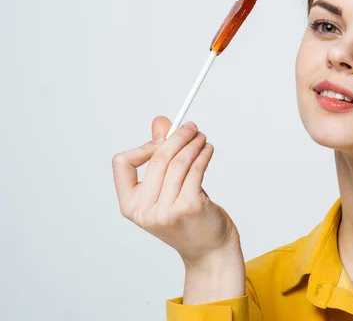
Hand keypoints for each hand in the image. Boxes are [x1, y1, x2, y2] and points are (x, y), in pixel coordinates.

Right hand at [112, 116, 241, 266]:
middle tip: (191, 127)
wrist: (209, 251)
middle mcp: (144, 210)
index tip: (161, 140)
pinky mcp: (189, 207)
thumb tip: (161, 122)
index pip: (122, 163)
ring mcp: (166, 211)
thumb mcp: (168, 190)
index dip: (142, 147)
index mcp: (130, 205)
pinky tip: (207, 149)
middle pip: (158, 158)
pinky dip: (203, 154)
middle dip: (177, 136)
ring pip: (179, 162)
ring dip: (193, 143)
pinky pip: (196, 170)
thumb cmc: (188, 219)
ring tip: (201, 137)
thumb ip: (160, 157)